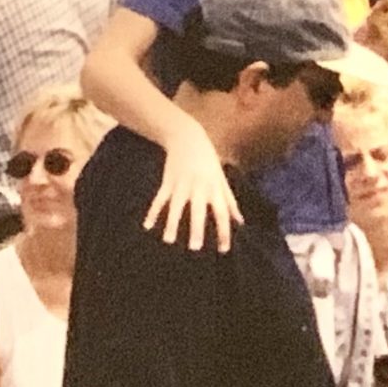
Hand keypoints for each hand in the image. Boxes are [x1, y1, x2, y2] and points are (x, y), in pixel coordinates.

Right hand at [144, 117, 241, 251]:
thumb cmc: (208, 160)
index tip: (223, 249)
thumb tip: (241, 221)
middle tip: (195, 248)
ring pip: (176, 205)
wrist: (188, 137)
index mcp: (214, 188)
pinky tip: (147, 226)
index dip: (224, 230)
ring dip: (172, 222)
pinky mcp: (168, 180)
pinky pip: (160, 198)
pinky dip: (153, 211)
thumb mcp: (221, 178)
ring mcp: (182, 183)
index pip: (222, 212)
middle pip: (198, 210)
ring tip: (168, 240)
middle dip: (197, 228)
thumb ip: (230, 201)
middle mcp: (199, 187)